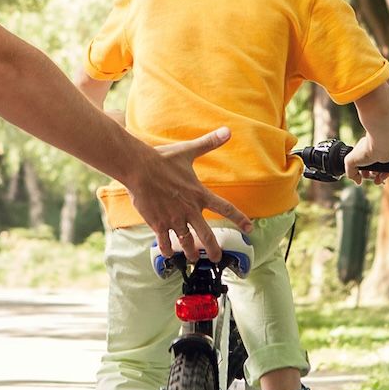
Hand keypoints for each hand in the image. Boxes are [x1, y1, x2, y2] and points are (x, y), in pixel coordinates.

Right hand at [120, 127, 252, 258]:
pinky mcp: (158, 224)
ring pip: (186, 242)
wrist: (139, 168)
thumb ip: (209, 143)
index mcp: (199, 194)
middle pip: (206, 235)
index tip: (249, 227)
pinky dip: (166, 250)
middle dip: (213, 249)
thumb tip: (228, 130)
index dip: (239, 218)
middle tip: (216, 258)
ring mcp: (174, 219)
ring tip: (192, 258)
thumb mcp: (188, 150)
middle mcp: (189, 210)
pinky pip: (164, 242)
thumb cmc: (163, 159)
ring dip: (190, 252)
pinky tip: (167, 255)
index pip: (225, 208)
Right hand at [344, 133, 388, 184]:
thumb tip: (358, 182)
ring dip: (379, 177)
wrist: (381, 146)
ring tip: (377, 180)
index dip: (362, 172)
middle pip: (374, 167)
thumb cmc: (365, 150)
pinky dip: (387, 174)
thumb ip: (350, 173)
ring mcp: (386, 154)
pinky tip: (382, 177)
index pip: (364, 163)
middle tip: (369, 177)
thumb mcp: (350, 162)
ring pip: (383, 169)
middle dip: (371, 175)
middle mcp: (376, 151)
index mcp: (366, 149)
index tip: (361, 176)